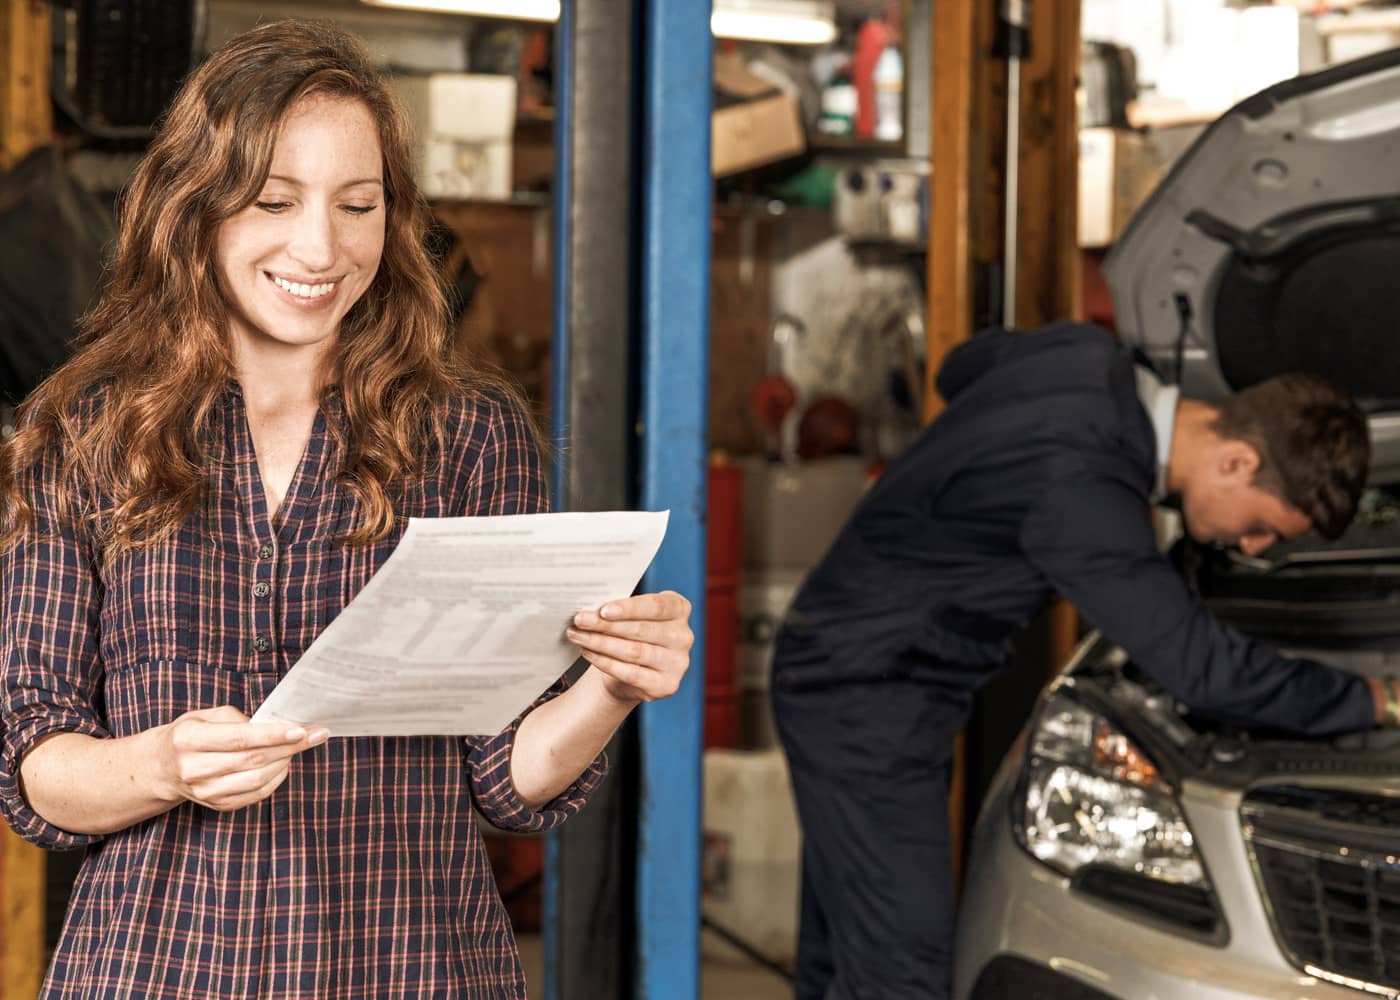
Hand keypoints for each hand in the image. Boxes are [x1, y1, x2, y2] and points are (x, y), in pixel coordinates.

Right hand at [154, 706, 327, 811]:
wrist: (163, 768)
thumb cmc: (190, 735)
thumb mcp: (205, 716)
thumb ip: (238, 719)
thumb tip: (275, 726)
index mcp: (189, 740)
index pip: (239, 739)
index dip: (273, 735)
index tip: (301, 729)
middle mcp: (194, 769)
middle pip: (253, 760)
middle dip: (290, 747)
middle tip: (316, 735)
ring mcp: (205, 792)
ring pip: (258, 780)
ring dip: (286, 762)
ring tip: (299, 746)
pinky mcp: (218, 805)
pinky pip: (257, 794)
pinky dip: (277, 778)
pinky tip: (284, 763)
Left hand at [566, 590, 693, 706]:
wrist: (632, 671)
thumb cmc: (630, 633)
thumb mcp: (630, 616)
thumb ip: (619, 610)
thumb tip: (590, 609)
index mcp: (680, 609)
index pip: (656, 606)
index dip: (629, 608)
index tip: (603, 610)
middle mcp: (684, 635)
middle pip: (641, 629)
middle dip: (605, 625)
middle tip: (580, 621)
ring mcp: (678, 663)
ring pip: (634, 652)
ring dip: (601, 643)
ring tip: (578, 636)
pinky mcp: (667, 685)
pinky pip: (631, 673)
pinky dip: (605, 662)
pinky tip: (588, 653)